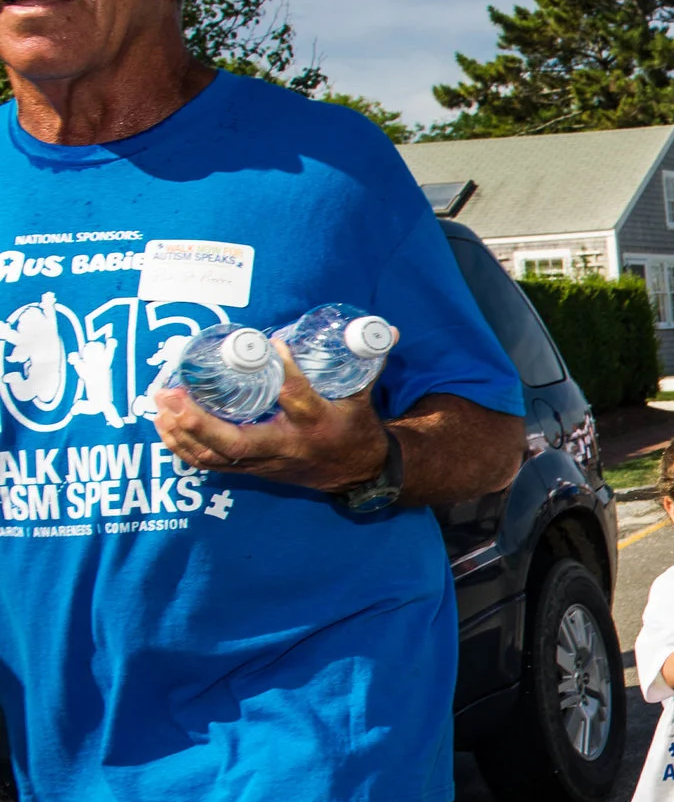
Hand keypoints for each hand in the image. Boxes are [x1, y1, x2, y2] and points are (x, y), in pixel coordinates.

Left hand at [152, 348, 388, 491]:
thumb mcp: (364, 396)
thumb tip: (384, 329)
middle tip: (174, 393)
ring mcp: (265, 462)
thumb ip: (367, 362)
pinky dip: (182, 446)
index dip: (285, 373)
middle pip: (237, 442)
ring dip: (182, 432)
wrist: (357, 473)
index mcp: (317, 423)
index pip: (298, 397)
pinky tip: (164, 424)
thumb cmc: (355, 428)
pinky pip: (209, 463)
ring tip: (160, 403)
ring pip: (215, 455)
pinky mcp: (251, 469)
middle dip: (201, 421)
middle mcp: (287, 446)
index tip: (272, 345)